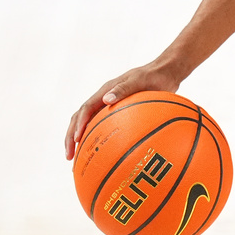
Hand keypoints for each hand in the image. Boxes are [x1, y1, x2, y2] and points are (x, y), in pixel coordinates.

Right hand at [64, 61, 180, 160]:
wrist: (165, 74)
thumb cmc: (154, 76)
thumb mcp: (140, 80)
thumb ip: (124, 88)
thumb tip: (106, 99)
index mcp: (106, 90)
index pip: (86, 108)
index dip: (78, 124)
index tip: (76, 139)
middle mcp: (104, 98)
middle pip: (80, 119)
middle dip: (71, 137)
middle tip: (69, 157)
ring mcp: (110, 106)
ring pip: (88, 124)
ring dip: (79, 141)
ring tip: (76, 160)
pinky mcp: (117, 112)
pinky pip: (103, 127)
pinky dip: (97, 140)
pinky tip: (101, 156)